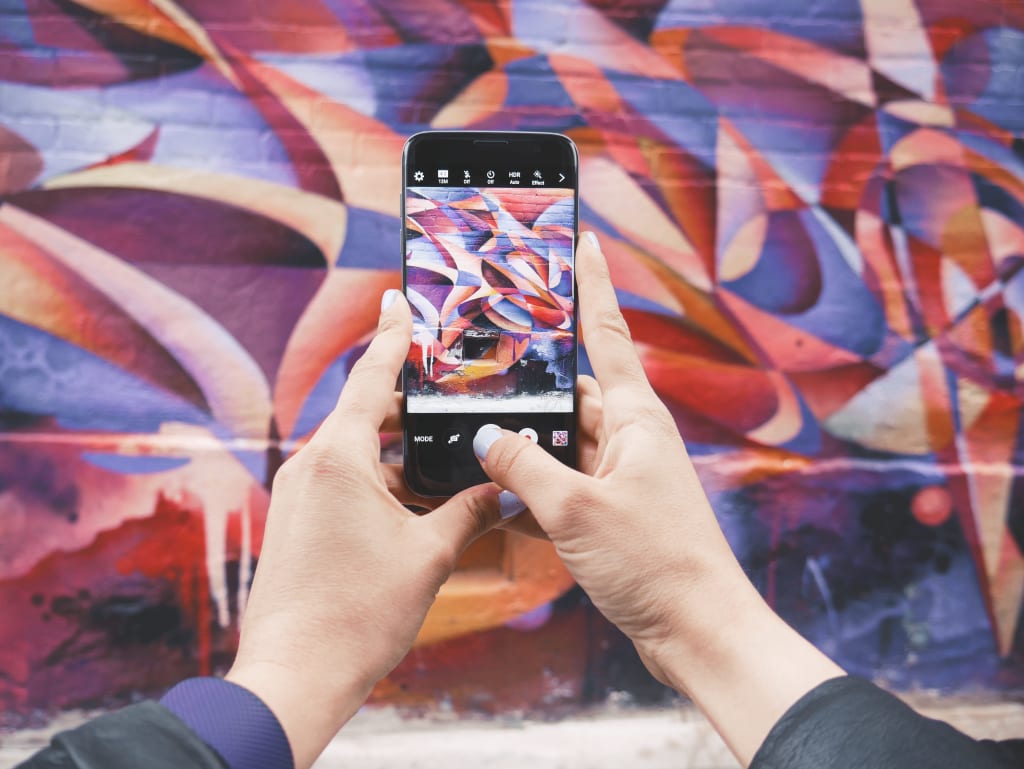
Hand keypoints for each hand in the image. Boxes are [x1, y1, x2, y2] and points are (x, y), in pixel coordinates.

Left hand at [227, 290, 502, 768]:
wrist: (296, 674)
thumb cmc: (358, 614)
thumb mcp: (429, 556)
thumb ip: (469, 512)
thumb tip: (503, 490)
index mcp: (340, 457)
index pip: (372, 376)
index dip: (392, 334)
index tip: (398, 297)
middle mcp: (312, 464)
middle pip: (366, 410)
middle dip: (409, 400)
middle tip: (450, 385)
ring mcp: (301, 491)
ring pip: (357, 448)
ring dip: (399, 448)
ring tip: (446, 450)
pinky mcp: (300, 518)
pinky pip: (345, 479)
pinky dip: (382, 478)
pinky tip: (419, 497)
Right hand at [473, 233, 843, 766]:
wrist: (697, 630)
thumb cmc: (654, 563)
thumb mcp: (575, 509)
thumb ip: (524, 466)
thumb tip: (486, 435)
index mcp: (636, 419)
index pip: (608, 334)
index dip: (592, 285)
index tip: (584, 239)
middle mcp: (633, 438)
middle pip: (575, 389)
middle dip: (536, 376)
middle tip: (489, 355)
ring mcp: (625, 475)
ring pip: (566, 439)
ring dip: (531, 439)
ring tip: (481, 428)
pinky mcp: (616, 511)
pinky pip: (567, 481)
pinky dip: (538, 484)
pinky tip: (504, 495)